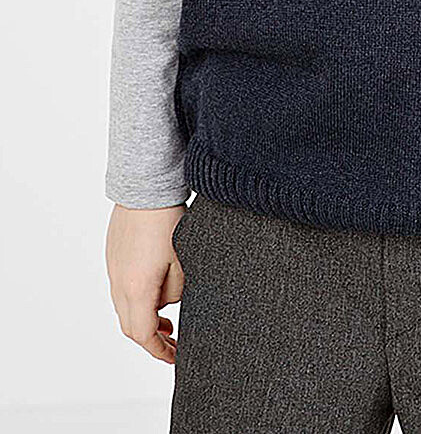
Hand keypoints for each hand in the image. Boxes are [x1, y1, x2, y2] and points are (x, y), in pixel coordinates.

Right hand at [106, 202, 186, 362]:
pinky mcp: (113, 255)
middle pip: (130, 326)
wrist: (145, 188)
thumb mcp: (183, 261)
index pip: (143, 334)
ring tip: (165, 320)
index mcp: (137, 289)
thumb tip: (167, 303)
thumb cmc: (167, 220)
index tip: (174, 356)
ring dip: (143, 318)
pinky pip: (121, 287)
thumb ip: (176, 291)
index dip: (159, 351)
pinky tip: (153, 290)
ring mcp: (113, 268)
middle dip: (151, 339)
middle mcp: (119, 282)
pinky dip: (136, 299)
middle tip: (171, 342)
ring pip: (124, 307)